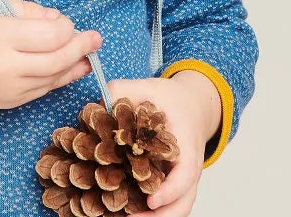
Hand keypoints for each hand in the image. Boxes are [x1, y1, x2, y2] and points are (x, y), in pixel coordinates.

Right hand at [0, 0, 101, 110]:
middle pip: (57, 60)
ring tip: (90, 55)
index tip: (68, 20)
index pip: (48, 35)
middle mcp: (6, 67)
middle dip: (80, 48)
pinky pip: (41, 91)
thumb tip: (56, 19)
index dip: (66, 27)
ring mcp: (8, 90)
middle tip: (97, 38)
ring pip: (53, 79)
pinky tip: (70, 69)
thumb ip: (23, 8)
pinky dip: (58, 79)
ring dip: (75, 66)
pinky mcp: (8, 104)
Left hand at [107, 71, 221, 215]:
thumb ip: (123, 90)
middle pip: (183, 203)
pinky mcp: (172, 184)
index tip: (151, 201)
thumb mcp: (149, 86)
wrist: (191, 105)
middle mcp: (189, 169)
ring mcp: (182, 180)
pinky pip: (167, 205)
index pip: (185, 175)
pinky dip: (152, 213)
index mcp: (186, 147)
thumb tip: (99, 102)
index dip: (170, 191)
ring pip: (177, 209)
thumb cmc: (171, 99)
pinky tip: (127, 214)